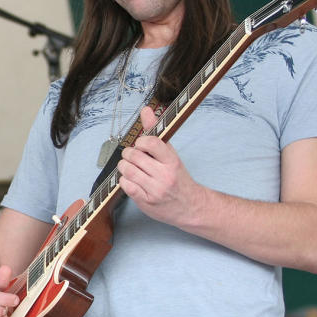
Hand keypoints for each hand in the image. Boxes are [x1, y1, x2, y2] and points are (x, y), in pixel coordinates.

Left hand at [117, 106, 202, 227]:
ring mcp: (155, 190)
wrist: (191, 206)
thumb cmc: (177, 177)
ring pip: (127, 170)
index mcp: (172, 161)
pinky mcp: (146, 202)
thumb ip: (155, 133)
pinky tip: (132, 180)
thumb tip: (146, 110)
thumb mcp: (170, 154)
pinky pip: (125, 185)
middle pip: (134, 156)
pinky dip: (124, 180)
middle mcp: (165, 175)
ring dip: (124, 167)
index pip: (150, 142)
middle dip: (129, 154)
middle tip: (133, 157)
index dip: (140, 142)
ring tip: (131, 168)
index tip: (141, 146)